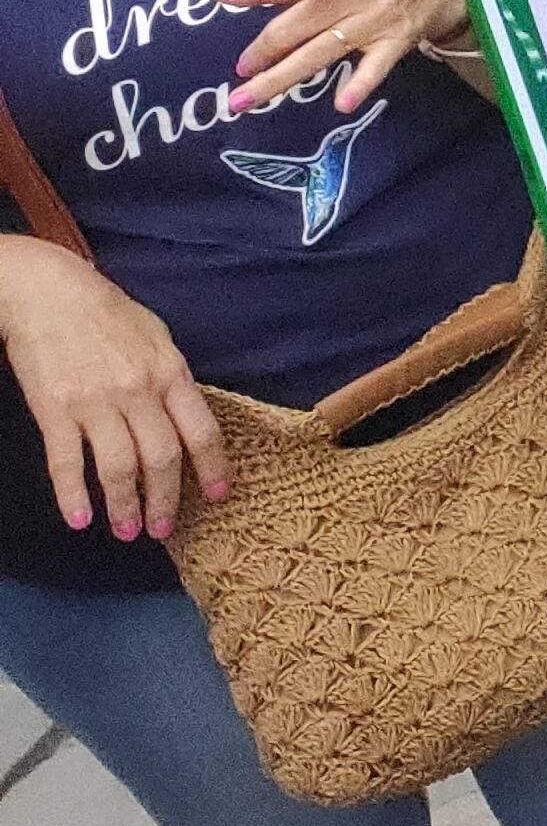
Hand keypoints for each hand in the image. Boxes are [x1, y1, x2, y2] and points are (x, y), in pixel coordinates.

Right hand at [0, 235, 229, 540]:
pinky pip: (67, 462)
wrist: (48, 293)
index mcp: (170, 372)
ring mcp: (96, 402)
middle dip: (166, 500)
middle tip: (163, 529)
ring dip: (125, 506)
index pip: (202, 430)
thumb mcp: (156, 337)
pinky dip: (73, 496)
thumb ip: (172, 378)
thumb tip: (186, 418)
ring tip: (128, 531)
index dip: (213, 467)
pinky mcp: (55, 410)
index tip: (219, 496)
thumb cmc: (107, 313)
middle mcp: (139, 390)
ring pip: (119, 467)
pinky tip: (79, 520)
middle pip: (162, 458)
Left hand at [218, 0, 470, 115]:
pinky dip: (360, 84)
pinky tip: (341, 104)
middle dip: (263, 50)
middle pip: (300, 23)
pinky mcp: (397, 41)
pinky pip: (375, 66)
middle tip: (239, 72)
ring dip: (282, 76)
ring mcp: (377, 17)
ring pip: (322, 51)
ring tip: (247, 99)